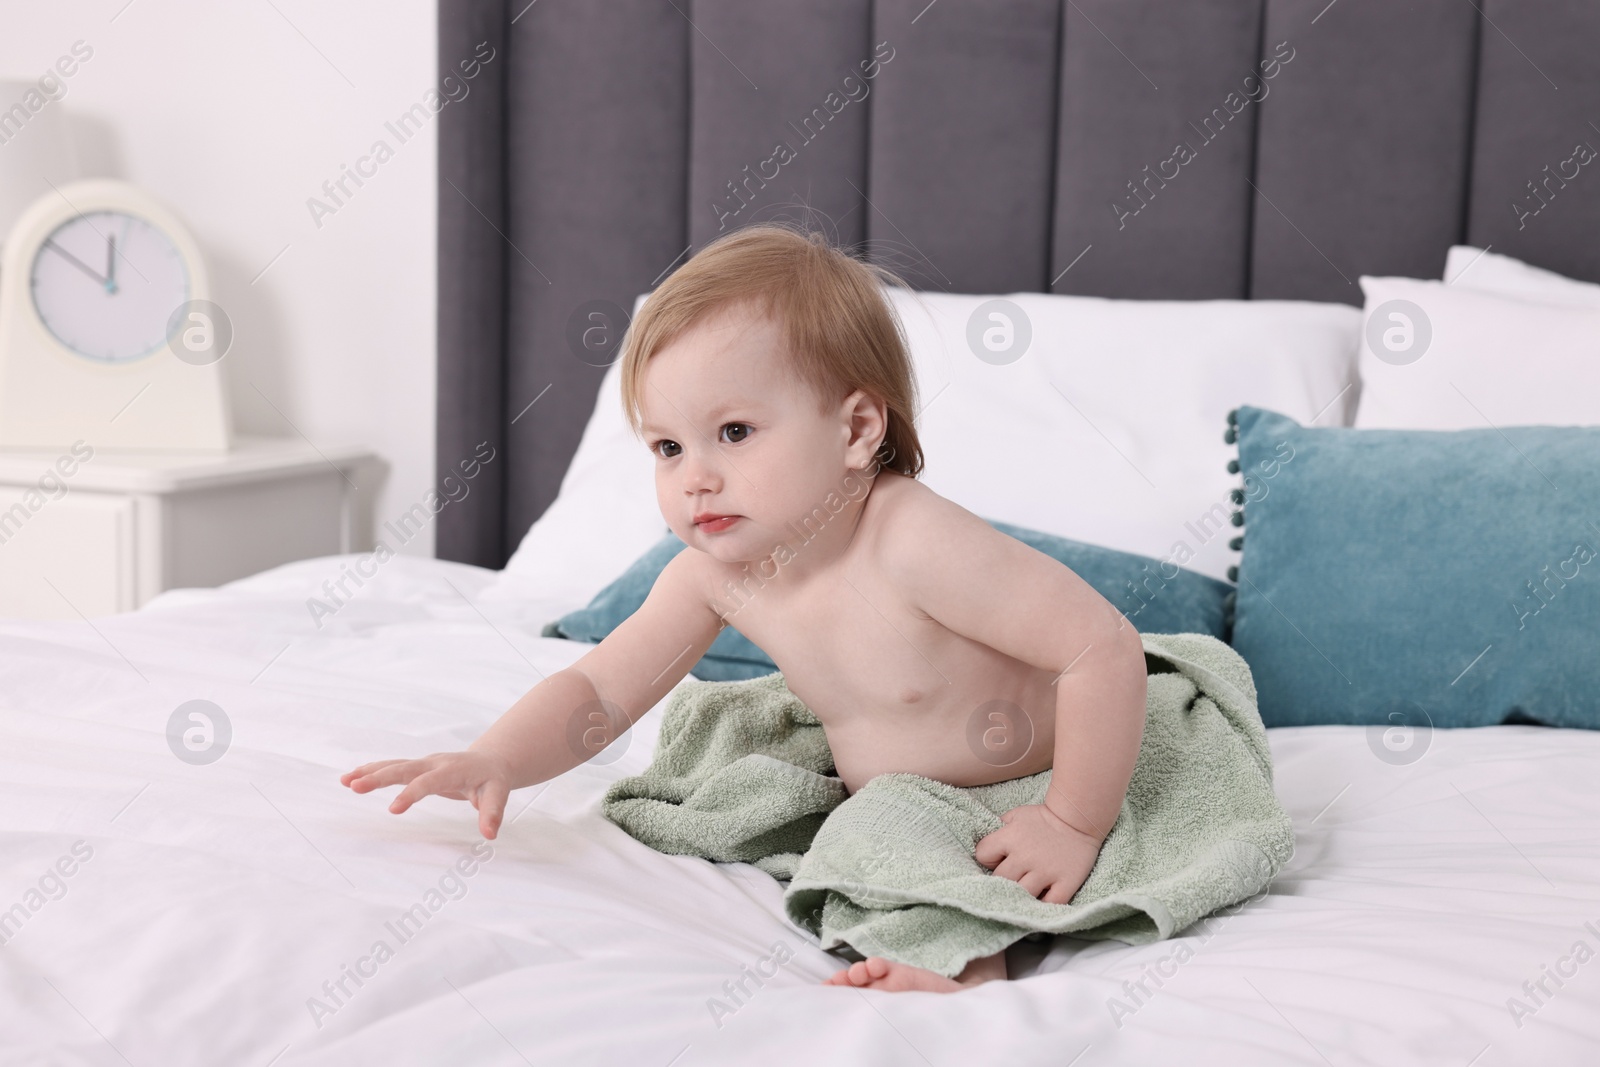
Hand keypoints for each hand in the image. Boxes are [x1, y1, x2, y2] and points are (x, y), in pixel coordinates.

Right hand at [341, 750, 513, 839]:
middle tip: (355, 786)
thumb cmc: (493, 779)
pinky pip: (392, 767)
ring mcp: (423, 764)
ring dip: (369, 772)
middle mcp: (434, 763)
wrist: (489, 760)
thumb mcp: (498, 794)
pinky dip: (371, 770)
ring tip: (345, 781)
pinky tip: (351, 777)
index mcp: (452, 770)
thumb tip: (490, 834)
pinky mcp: (416, 768)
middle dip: (379, 777)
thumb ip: (492, 812)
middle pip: (403, 768)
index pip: (428, 782)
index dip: (411, 794)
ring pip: (394, 765)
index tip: (393, 810)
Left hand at [974, 803, 1102, 904]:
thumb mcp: (1016, 815)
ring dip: (1019, 894)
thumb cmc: (1043, 818)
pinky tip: (1038, 902)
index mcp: (1011, 837)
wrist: (1078, 820)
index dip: (987, 858)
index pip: (983, 855)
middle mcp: (1026, 856)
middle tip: (1010, 878)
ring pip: (1021, 894)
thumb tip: (984, 846)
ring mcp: (1046, 871)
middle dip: (1001, 879)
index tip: (997, 859)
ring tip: (1021, 892)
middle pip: (1000, 879)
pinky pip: (1049, 904)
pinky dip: (1042, 906)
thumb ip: (999, 828)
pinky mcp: (1066, 883)